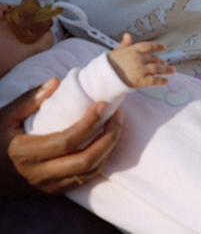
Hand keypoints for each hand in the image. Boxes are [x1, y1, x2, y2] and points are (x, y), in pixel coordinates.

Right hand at [1, 78, 121, 195]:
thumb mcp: (4, 117)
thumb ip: (29, 100)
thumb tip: (56, 81)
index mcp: (25, 153)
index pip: (67, 141)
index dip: (90, 124)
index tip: (104, 105)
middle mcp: (38, 174)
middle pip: (85, 160)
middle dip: (109, 137)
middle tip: (118, 116)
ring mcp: (47, 185)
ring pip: (89, 172)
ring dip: (108, 148)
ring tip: (116, 125)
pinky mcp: (53, 191)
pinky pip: (84, 179)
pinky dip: (100, 160)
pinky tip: (105, 141)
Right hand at [107, 34, 173, 87]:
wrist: (102, 78)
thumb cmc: (108, 65)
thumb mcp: (116, 52)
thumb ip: (124, 44)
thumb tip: (128, 35)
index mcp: (133, 50)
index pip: (148, 46)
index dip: (157, 46)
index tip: (164, 47)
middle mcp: (139, 59)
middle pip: (154, 59)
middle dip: (161, 62)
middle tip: (166, 64)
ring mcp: (140, 70)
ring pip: (156, 69)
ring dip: (166, 70)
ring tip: (172, 71)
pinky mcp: (141, 80)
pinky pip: (154, 80)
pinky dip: (161, 81)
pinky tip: (166, 81)